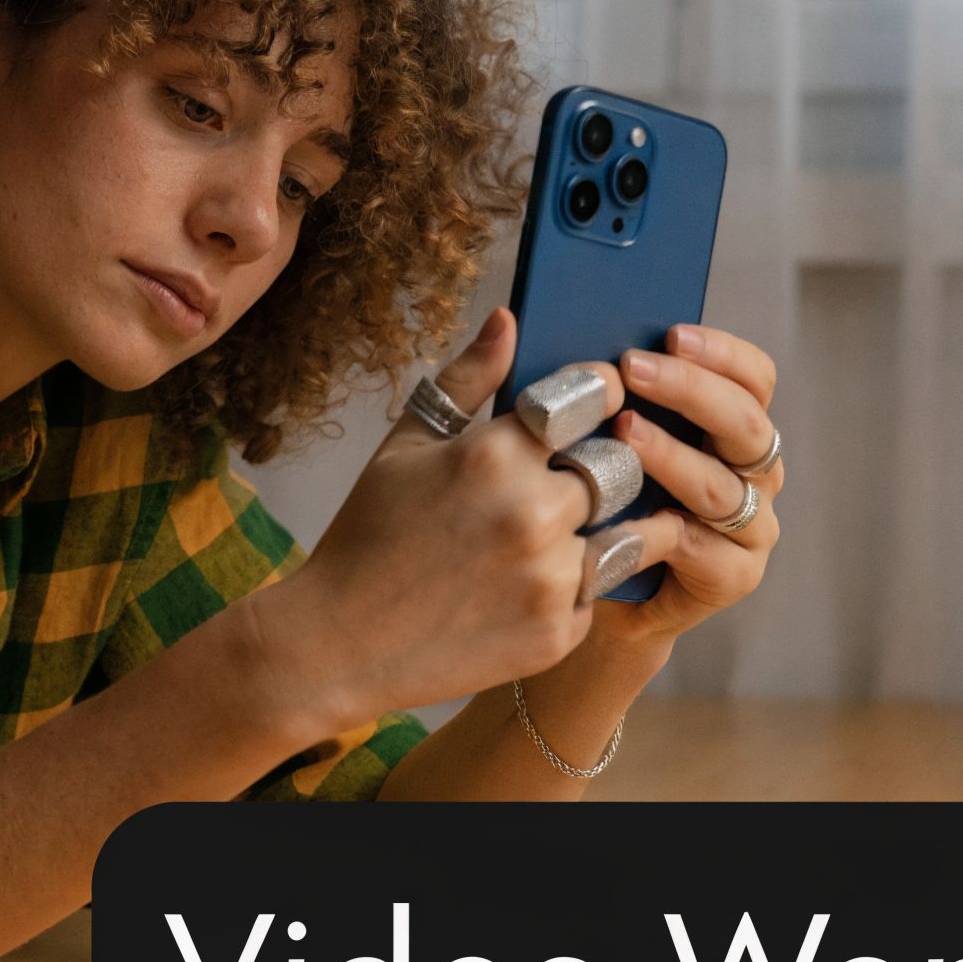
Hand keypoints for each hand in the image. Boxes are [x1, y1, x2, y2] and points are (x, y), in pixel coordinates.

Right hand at [261, 306, 633, 728]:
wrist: (337, 643)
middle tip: (568, 477)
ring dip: (597, 527)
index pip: (592, 397)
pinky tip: (523, 588)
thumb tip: (509, 318)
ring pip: (624, 529)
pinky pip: (600, 589)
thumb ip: (467, 380)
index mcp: (492, 454)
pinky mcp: (560, 632)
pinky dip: (575, 585)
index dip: (601, 394)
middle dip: (600, 465)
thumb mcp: (405, 447)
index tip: (597, 401)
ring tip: (547, 537)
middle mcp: (533, 512)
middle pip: (618, 464)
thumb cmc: (367, 536)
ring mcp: (551, 577)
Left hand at [584, 322, 783, 649]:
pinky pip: (703, 544)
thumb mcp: (603, 439)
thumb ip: (609, 396)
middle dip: (691, 390)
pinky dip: (664, 527)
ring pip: (722, 484)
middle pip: (747, 422)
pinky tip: (628, 514)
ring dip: (672, 455)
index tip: (671, 333)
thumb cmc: (602, 503)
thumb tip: (577, 345)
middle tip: (634, 369)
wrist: (595, 590)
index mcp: (734, 429)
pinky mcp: (734, 574)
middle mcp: (754, 473)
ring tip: (624, 432)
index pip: (753, 379)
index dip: (721, 353)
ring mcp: (751, 526)